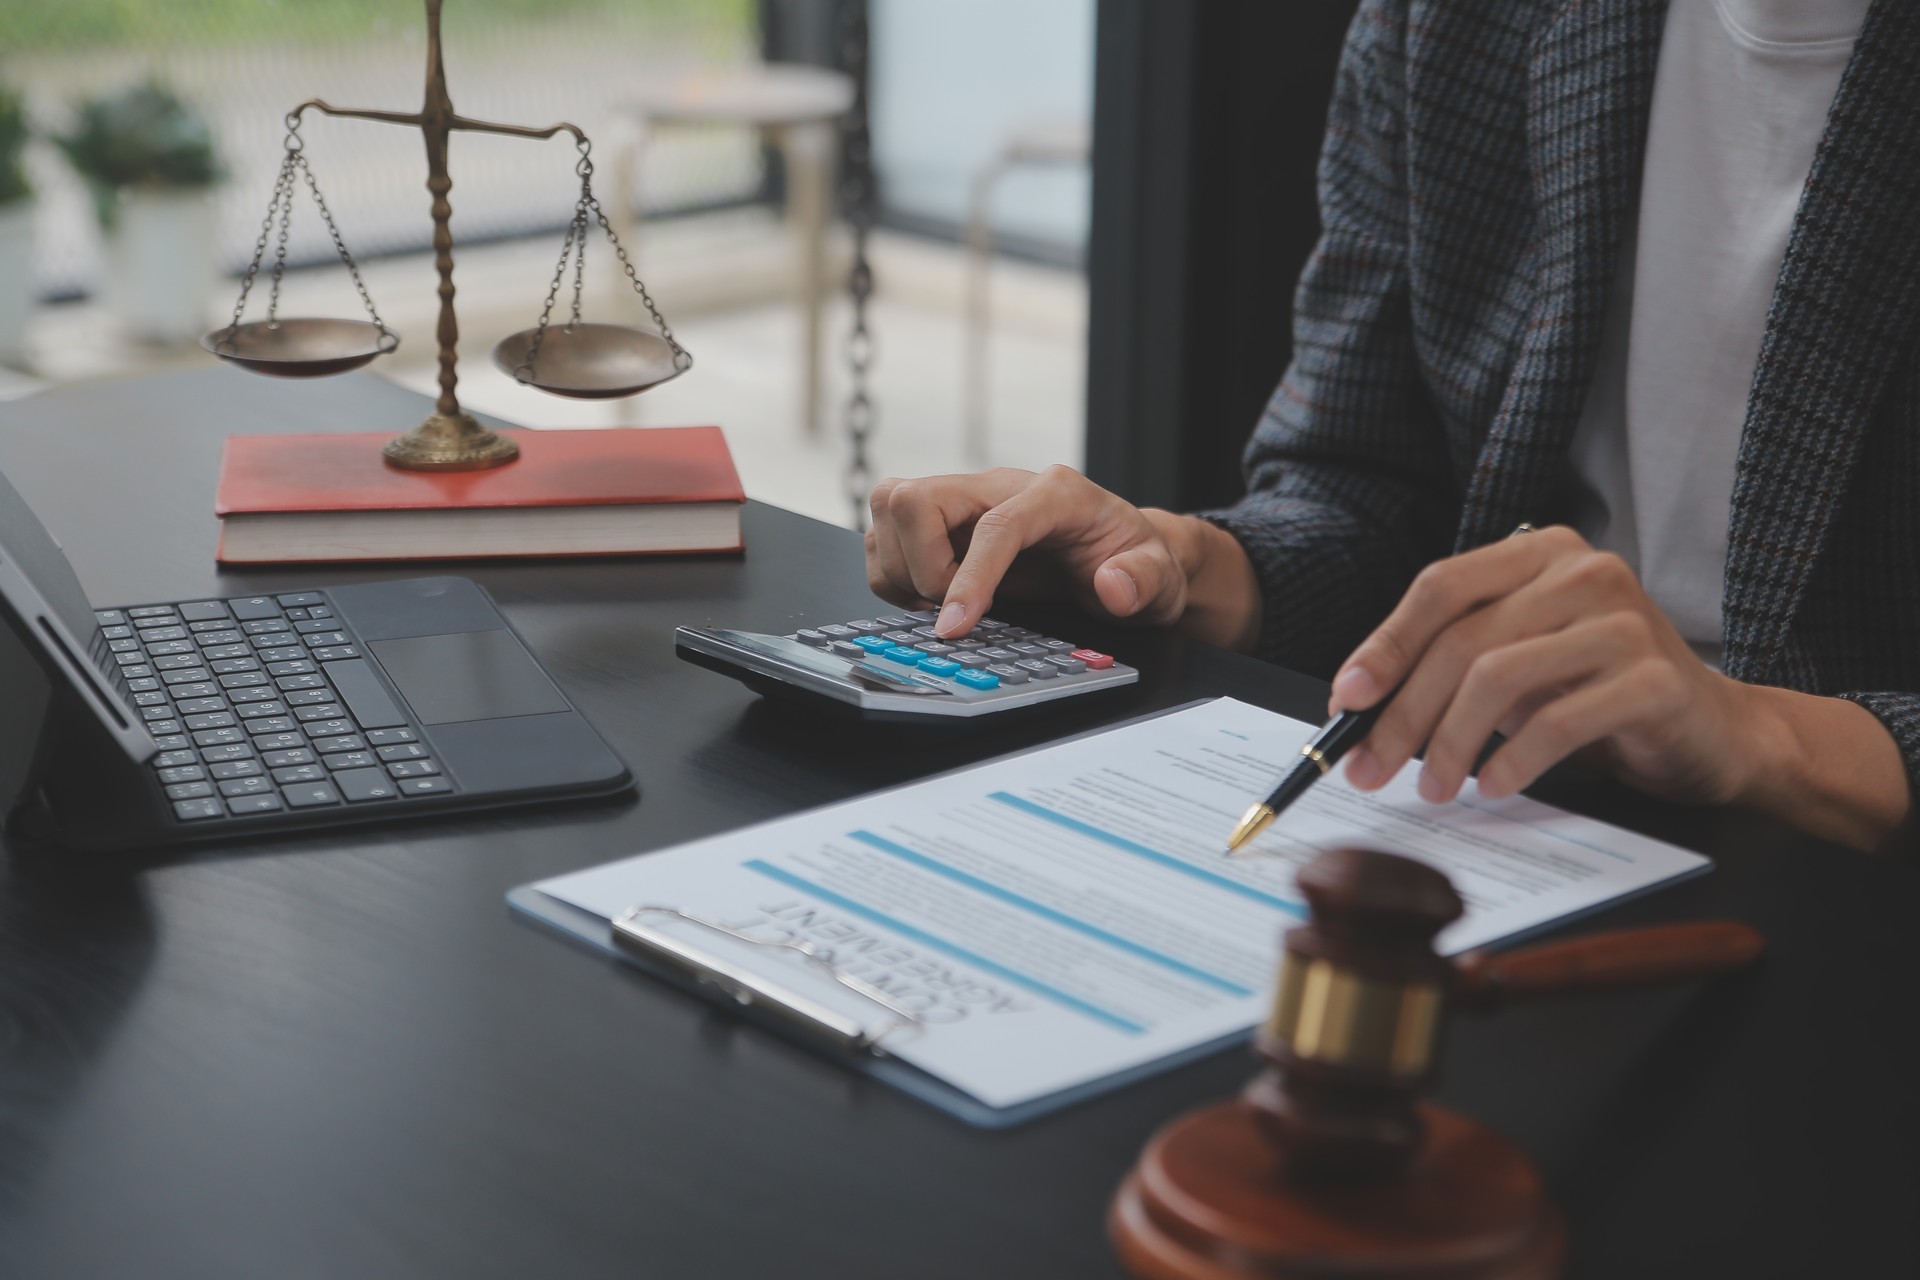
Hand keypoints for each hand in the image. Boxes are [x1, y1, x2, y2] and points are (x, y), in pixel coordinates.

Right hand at [865, 466, 1259, 647]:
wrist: (1124, 555)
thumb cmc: (1134, 560)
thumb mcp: (1160, 577)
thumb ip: (1143, 579)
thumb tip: (1112, 586)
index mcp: (1054, 492)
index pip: (994, 524)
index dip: (967, 577)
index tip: (955, 628)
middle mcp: (1000, 486)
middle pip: (914, 497)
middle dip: (920, 566)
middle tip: (950, 609)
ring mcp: (966, 501)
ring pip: (889, 507)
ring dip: (900, 568)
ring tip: (939, 604)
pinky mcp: (943, 522)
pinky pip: (886, 534)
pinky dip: (893, 572)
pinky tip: (928, 599)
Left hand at [1328, 526, 1766, 806]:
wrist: (1717, 732)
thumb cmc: (1598, 696)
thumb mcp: (1519, 668)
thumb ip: (1452, 668)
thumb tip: (1361, 710)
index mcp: (1540, 554)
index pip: (1441, 587)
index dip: (1385, 644)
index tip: (1345, 700)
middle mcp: (1583, 571)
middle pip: (1462, 640)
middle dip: (1404, 713)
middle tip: (1370, 768)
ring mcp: (1625, 620)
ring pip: (1500, 676)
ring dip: (1451, 742)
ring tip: (1431, 788)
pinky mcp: (1657, 677)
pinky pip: (1559, 720)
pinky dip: (1513, 759)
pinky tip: (1493, 787)